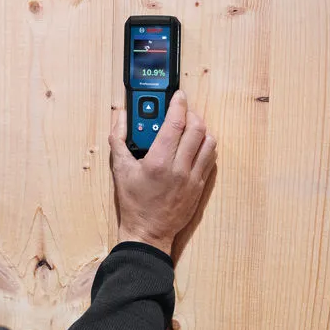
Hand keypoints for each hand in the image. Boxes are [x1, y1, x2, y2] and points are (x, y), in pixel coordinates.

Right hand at [109, 90, 216, 255]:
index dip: (178, 104)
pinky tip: (193, 146)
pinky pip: (211, 159)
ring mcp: (193, 178)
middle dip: (191, 113)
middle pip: (197, 129)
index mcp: (159, 161)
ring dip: (201, 129)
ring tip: (189, 128)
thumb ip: (118, 138)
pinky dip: (205, 146)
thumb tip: (119, 115)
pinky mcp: (200, 186)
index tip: (177, 96)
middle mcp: (180, 168)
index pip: (176, 123)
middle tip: (182, 111)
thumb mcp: (119, 168)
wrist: (148, 233)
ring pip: (209, 142)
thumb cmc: (133, 202)